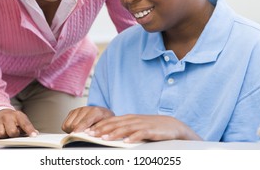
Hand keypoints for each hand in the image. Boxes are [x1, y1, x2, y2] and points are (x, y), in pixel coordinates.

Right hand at [0, 109, 38, 138]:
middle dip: (14, 135)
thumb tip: (35, 133)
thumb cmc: (14, 119)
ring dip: (4, 135)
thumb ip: (28, 127)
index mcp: (18, 115)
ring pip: (1, 134)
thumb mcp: (22, 120)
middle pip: (12, 131)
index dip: (30, 130)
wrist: (1, 112)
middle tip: (14, 133)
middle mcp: (7, 116)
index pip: (25, 123)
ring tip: (6, 132)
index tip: (33, 136)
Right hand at [62, 106, 113, 132]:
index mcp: (96, 112)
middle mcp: (86, 109)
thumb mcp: (105, 127)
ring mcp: (78, 109)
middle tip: (83, 136)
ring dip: (72, 130)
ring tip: (80, 131)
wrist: (103, 113)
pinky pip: (65, 124)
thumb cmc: (104, 121)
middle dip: (77, 132)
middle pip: (74, 125)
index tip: (74, 135)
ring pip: (68, 125)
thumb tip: (89, 137)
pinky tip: (76, 128)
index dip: (79, 129)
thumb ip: (97, 131)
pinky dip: (68, 128)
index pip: (85, 122)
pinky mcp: (72, 111)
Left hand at [87, 114, 201, 142]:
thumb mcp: (136, 125)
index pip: (110, 120)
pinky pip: (140, 134)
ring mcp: (142, 124)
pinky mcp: (151, 130)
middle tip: (90, 134)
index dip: (98, 125)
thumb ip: (124, 127)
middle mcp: (133, 119)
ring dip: (114, 133)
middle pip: (115, 124)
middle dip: (101, 129)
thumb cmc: (152, 127)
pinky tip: (126, 142)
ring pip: (125, 128)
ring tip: (104, 138)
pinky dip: (133, 137)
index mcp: (128, 118)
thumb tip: (108, 133)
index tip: (87, 130)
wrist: (172, 125)